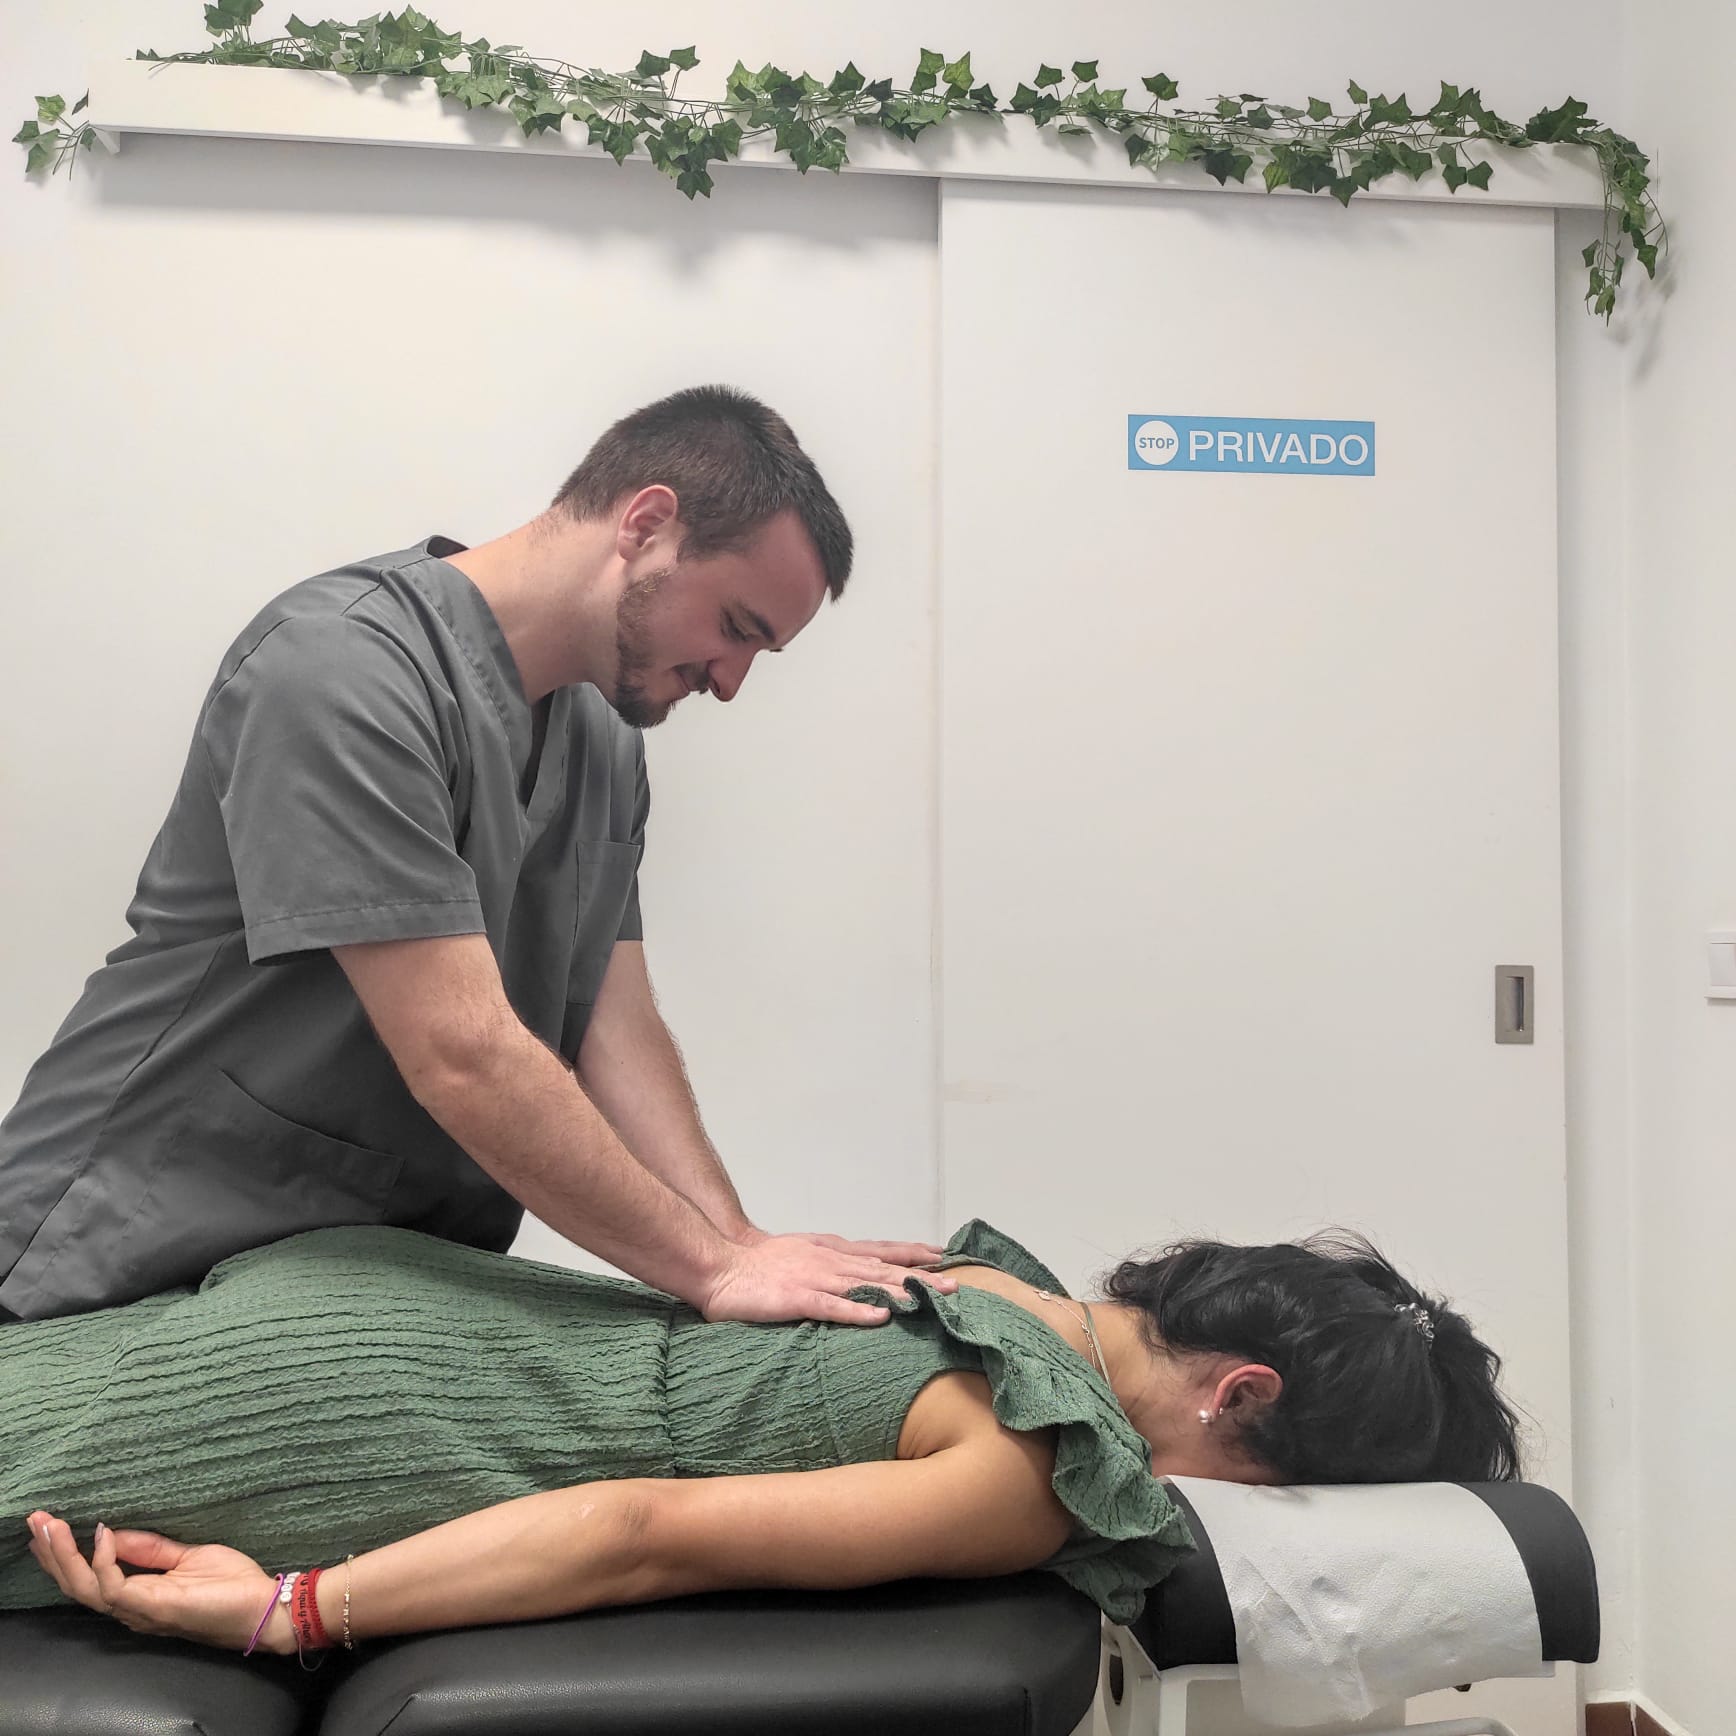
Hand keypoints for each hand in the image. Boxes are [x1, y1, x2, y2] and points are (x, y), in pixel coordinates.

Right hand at [25, 1509, 284, 1652]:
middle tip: (35, 1520)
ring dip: (64, 1556)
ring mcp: (139, 1610)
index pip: (87, 1578)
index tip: (49, 1523)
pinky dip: (105, 1560)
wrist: (261, 1608)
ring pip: (86, 1588)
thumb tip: (114, 1531)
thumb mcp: (187, 1555)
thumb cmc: (231, 1584)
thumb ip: (151, 1549)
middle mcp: (130, 1607)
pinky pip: (115, 1587)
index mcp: (136, 1595)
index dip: (65, 1554)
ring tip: (50, 1526)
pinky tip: (103, 1534)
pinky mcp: (154, 1608)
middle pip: (76, 1585)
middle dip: (53, 1553)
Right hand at [701, 1232, 957, 1326]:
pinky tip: (882, 1317)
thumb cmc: (760, 1264)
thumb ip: (832, 1264)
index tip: (943, 1257)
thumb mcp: (804, 1255)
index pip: (881, 1251)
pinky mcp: (797, 1298)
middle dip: (921, 1276)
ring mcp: (815, 1278)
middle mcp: (831, 1260)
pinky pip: (833, 1306)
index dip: (912, 1254)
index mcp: (832, 1251)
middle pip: (884, 1268)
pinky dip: (859, 1311)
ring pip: (866, 1284)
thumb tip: (860, 1275)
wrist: (720, 1264)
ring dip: (900, 1291)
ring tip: (931, 1298)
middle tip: (955, 1286)